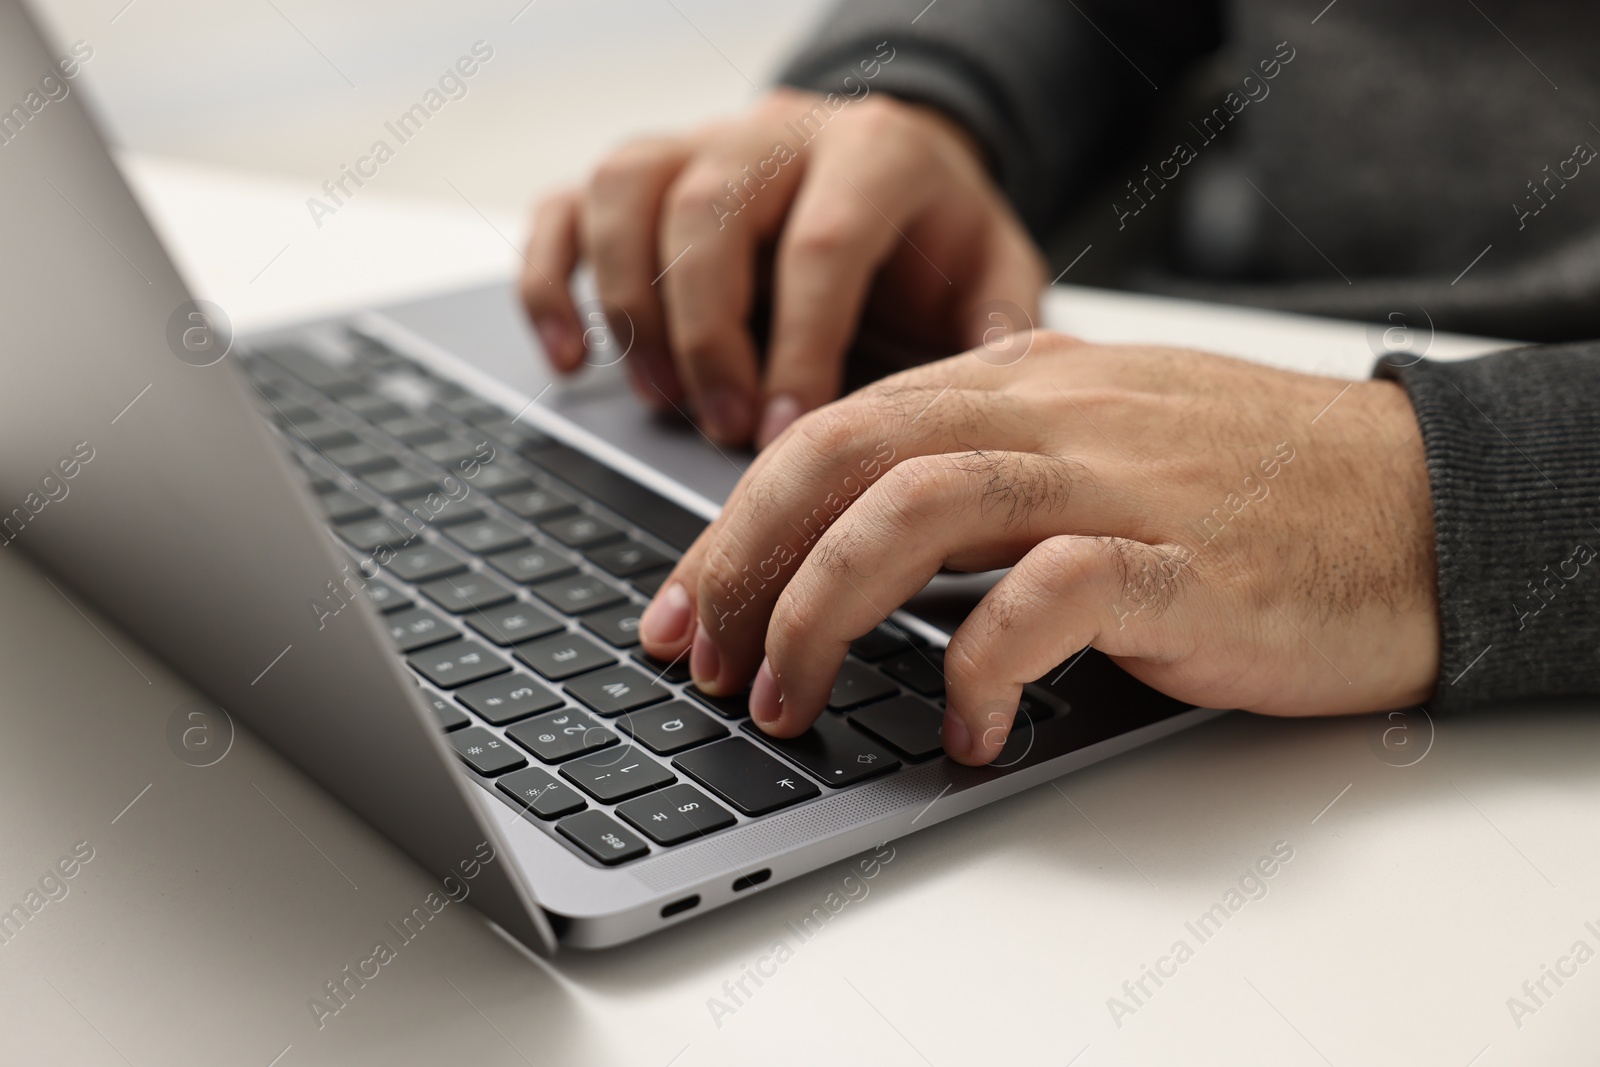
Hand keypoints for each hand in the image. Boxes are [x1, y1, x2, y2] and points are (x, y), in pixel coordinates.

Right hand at [520, 88, 1044, 446]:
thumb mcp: (994, 274)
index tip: (791, 432)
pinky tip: (572, 360)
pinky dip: (552, 283)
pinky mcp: (642, 175)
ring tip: (661, 400)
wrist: (893, 173)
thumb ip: (996, 329)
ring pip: (626, 189)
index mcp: (874, 151)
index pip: (822, 243)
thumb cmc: (934, 240)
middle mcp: (776, 132)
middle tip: (722, 426)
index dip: (802, 345)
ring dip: (630, 306)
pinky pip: (565, 206)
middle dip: (708, 334)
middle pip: (708, 211)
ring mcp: (698, 143)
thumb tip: (973, 408)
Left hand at [637, 333, 1439, 764]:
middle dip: (745, 560)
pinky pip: (1053, 596)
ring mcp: (1120, 482)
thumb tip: (864, 519)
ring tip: (785, 702)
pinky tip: (962, 730)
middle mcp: (1055, 414)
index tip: (688, 604)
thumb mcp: (1103, 437)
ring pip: (920, 506)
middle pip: (847, 454)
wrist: (1429, 504)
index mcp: (1023, 383)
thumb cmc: (1258, 488)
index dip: (738, 520)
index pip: (838, 428)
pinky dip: (984, 664)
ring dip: (823, 610)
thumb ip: (991, 453)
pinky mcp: (1185, 563)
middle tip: (702, 658)